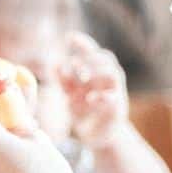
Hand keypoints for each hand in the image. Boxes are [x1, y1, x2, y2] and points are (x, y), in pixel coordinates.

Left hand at [58, 32, 129, 148]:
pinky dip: (101, 96)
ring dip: (98, 72)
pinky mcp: (118, 108)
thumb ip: (64, 81)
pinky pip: (114, 98)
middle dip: (90, 58)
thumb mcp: (70, 95)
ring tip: (83, 78)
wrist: (99, 135)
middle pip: (105, 58)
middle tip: (74, 63)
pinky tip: (90, 99)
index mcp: (96, 73)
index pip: (93, 52)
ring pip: (114, 73)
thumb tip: (53, 64)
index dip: (83, 43)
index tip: (69, 37)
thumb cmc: (84, 112)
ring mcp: (115, 92)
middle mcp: (108, 79)